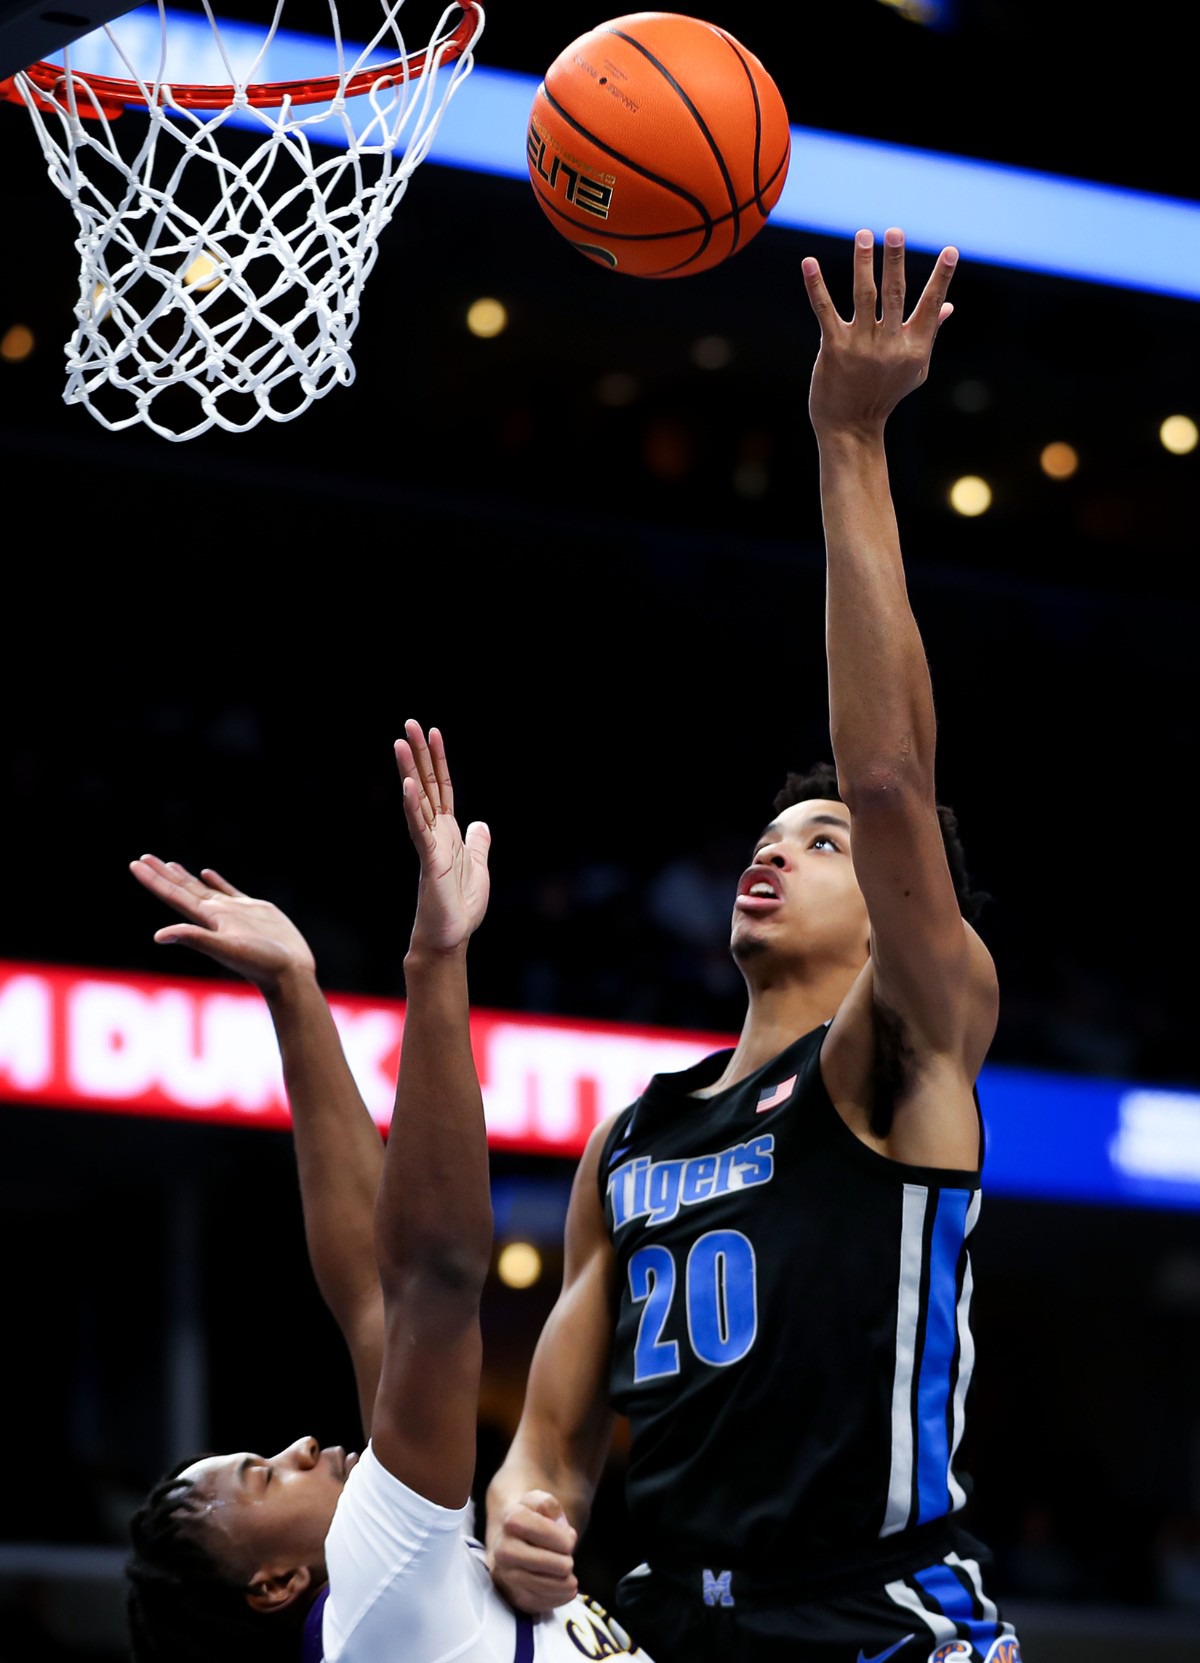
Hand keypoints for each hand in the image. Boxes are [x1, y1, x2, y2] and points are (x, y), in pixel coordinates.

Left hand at [129, 855, 314, 994]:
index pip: (174, 895)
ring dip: (185, 877)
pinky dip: (216, 881)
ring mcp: (234, 912)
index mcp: (207, 919)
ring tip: (170, 864)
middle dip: (163, 874)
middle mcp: (216, 914)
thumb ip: (195, 938)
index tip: (136, 863)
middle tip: (144, 857)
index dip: (154, 880)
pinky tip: (208, 873)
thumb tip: (157, 936)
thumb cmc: (261, 963)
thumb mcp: (226, 948)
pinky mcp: (254, 910)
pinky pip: (229, 891)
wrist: (289, 972)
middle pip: (183, 889)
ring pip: (203, 889)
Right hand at [395, 720, 490, 955]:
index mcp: (447, 832)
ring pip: (418, 801)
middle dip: (419, 754)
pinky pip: (420, 829)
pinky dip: (414, 807)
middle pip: (426, 785)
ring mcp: (430, 844)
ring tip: (400, 742)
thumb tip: (481, 824)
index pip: (442, 788)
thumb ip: (478, 844)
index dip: (439, 760)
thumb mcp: (479, 867)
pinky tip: (409, 785)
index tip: (433, 732)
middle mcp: (435, 832)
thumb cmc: (460, 907)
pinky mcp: (430, 860)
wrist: (450, 938)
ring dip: (410, 771)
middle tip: (409, 723)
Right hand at [488, 1491, 578, 1612]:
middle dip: (565, 1562)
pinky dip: (559, 1596)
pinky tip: (563, 1586)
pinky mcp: (512, 1598)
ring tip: (566, 1573)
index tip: (568, 1539)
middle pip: (550, 1563)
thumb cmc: (532, 1520)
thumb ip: (552, 1507)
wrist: (510, 1540)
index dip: (563, 1538)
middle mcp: (503, 1550)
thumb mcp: (541, 1503)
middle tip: (566, 1559)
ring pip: (547, 1586)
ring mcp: (506, 1576)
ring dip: (565, 1581)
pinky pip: (543, 1604)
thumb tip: (565, 1533)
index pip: (546, 1532)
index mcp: (512, 1520)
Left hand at [803, 226, 956, 436]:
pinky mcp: (834, 349)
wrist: (851, 427)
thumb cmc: (884, 395)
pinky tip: (809, 263)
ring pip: (863, 296)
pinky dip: (816, 286)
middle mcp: (889, 344)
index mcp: (913, 347)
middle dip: (895, 261)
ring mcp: (861, 346)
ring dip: (862, 263)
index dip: (941, 279)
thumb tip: (948, 305)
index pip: (930, 306)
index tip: (950, 251)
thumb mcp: (914, 369)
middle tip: (896, 231)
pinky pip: (825, 311)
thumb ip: (929, 334)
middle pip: (894, 294)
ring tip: (864, 235)